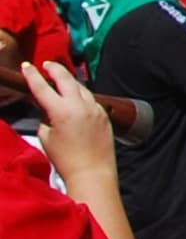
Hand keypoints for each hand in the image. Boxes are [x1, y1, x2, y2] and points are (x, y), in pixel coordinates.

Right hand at [25, 61, 112, 180]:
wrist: (92, 173)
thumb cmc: (66, 160)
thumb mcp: (46, 137)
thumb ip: (45, 118)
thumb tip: (47, 109)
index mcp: (61, 111)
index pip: (42, 87)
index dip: (32, 75)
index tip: (27, 66)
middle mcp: (80, 105)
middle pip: (65, 78)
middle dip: (54, 69)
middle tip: (46, 65)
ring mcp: (95, 109)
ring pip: (80, 87)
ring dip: (69, 81)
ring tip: (61, 79)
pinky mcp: (104, 115)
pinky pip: (91, 99)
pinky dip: (81, 96)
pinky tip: (76, 98)